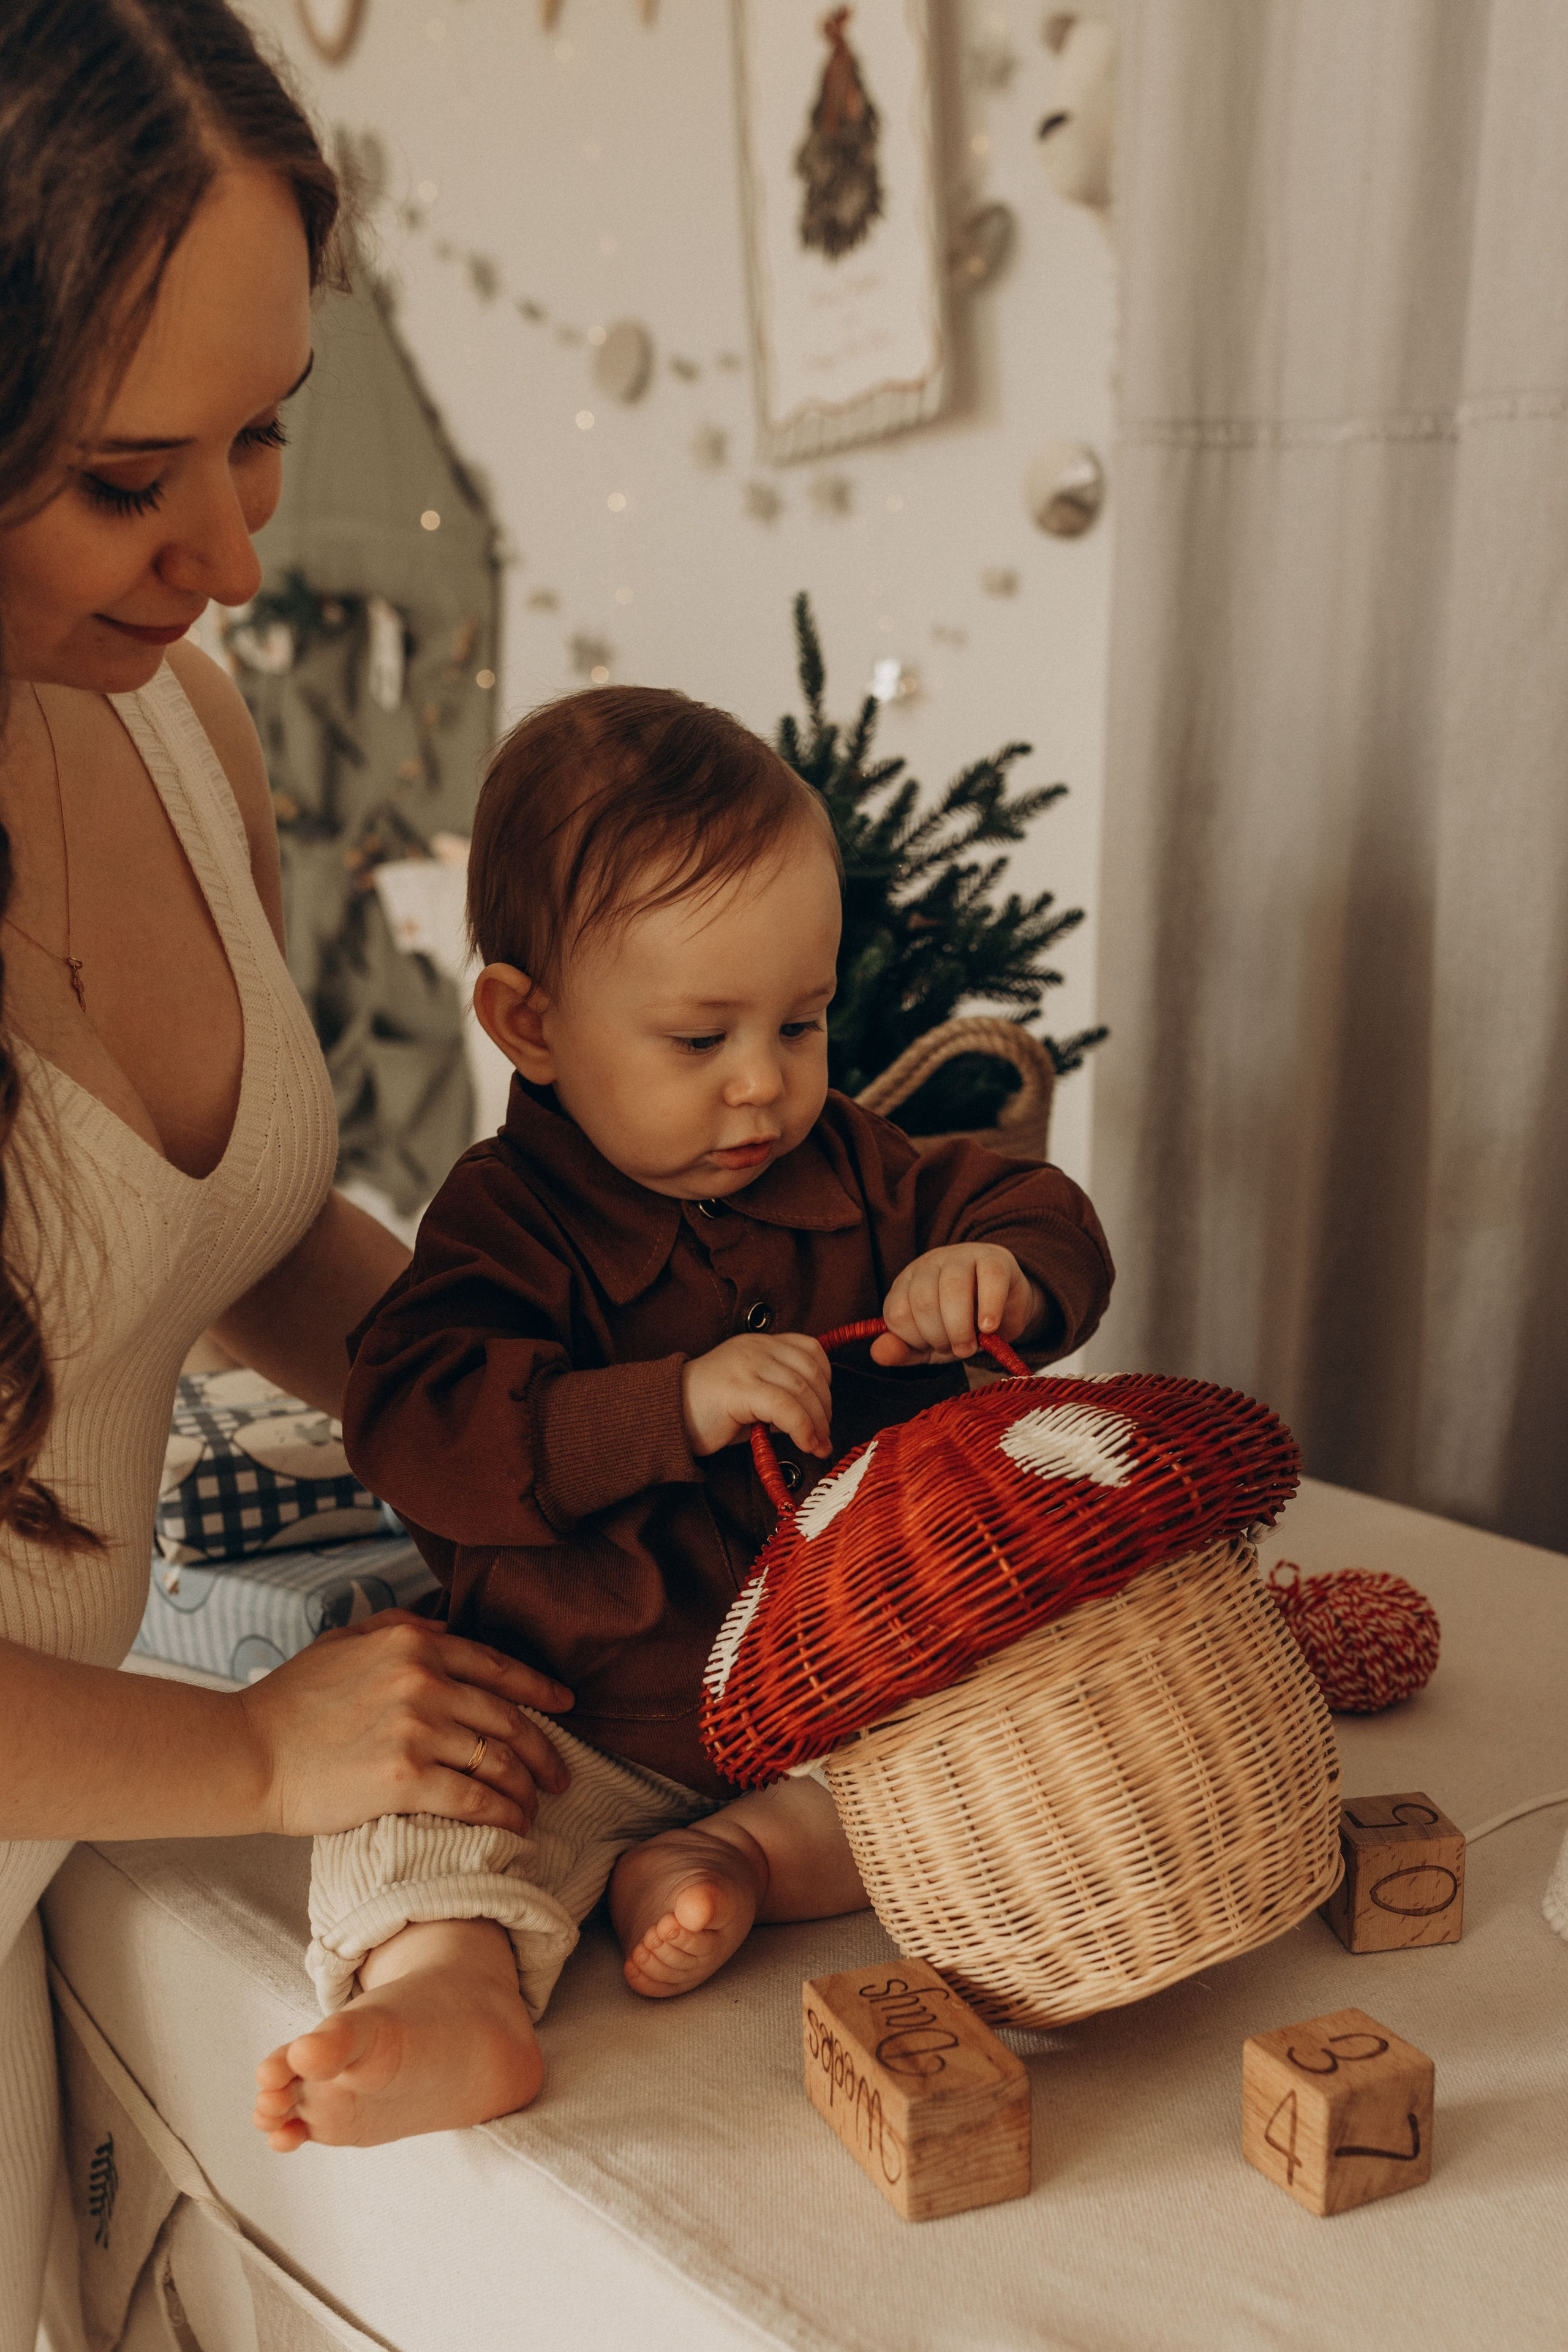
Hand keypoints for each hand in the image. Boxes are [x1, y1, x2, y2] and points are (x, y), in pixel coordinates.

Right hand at [239, 1610, 575, 1840]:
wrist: (248, 1752)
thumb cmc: (290, 1701)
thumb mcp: (345, 1641)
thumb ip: (398, 1628)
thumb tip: (444, 1628)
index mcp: (413, 1644)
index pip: (497, 1667)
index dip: (540, 1689)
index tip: (566, 1705)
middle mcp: (423, 1680)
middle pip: (508, 1718)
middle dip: (544, 1751)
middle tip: (562, 1776)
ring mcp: (416, 1728)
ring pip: (498, 1761)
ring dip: (526, 1790)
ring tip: (535, 1810)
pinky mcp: (405, 1778)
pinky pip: (475, 1799)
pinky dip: (503, 1816)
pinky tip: (515, 1829)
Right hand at [681, 1332, 831, 1458]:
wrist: (662, 1415)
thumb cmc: (706, 1411)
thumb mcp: (750, 1396)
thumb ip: (779, 1398)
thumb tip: (811, 1420)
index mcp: (759, 1344)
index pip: (809, 1349)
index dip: (825, 1379)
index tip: (823, 1407)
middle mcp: (756, 1348)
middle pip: (810, 1372)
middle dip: (825, 1408)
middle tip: (824, 1435)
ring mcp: (747, 1365)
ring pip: (802, 1390)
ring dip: (818, 1423)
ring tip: (818, 1445)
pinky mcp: (740, 1388)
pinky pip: (785, 1407)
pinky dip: (803, 1428)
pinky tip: (806, 1444)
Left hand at [872, 1244, 1043, 1366]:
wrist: (1006, 1310)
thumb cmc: (962, 1326)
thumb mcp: (928, 1344)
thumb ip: (903, 1350)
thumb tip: (878, 1353)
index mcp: (907, 1283)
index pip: (897, 1313)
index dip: (916, 1340)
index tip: (934, 1347)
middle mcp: (929, 1264)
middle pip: (923, 1301)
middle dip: (940, 1337)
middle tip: (958, 1350)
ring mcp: (962, 1257)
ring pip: (952, 1288)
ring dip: (960, 1327)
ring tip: (972, 1345)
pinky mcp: (995, 1259)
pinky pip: (989, 1280)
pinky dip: (989, 1308)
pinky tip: (989, 1327)